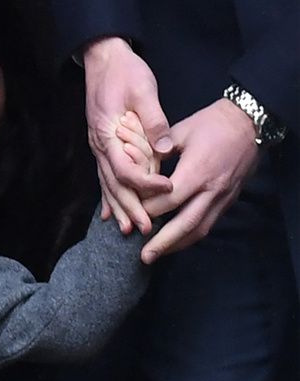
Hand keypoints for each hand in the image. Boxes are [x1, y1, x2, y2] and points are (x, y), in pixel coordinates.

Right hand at [82, 37, 173, 233]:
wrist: (102, 58)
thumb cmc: (123, 72)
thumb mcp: (142, 90)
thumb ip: (153, 120)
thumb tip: (163, 148)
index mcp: (108, 132)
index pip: (125, 167)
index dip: (145, 183)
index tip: (167, 189)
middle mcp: (100, 144)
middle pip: (113, 183)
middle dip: (129, 207)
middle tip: (144, 228)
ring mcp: (98, 146)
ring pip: (107, 184)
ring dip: (118, 207)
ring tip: (127, 229)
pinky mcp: (103, 145)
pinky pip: (105, 176)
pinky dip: (109, 195)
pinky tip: (110, 212)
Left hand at [140, 98, 258, 263]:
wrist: (249, 123)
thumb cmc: (211, 124)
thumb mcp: (180, 132)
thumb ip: (157, 152)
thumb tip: (136, 170)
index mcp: (197, 171)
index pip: (168, 201)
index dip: (147, 210)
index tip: (130, 216)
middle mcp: (212, 189)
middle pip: (185, 224)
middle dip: (163, 242)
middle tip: (144, 257)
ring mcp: (223, 197)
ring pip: (200, 229)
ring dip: (178, 245)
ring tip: (158, 254)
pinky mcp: (229, 200)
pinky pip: (209, 223)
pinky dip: (191, 235)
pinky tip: (177, 240)